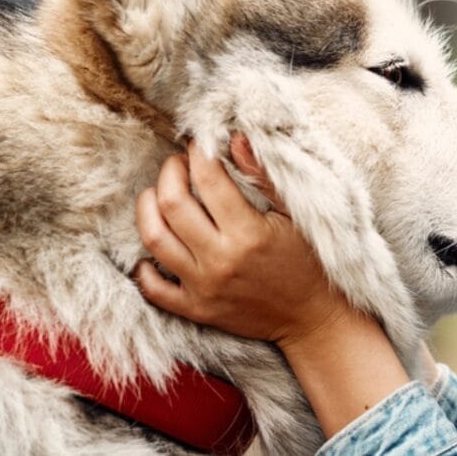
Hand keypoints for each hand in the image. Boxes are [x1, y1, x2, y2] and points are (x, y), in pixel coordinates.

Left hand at [134, 135, 350, 347]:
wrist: (313, 317)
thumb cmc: (309, 262)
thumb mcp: (295, 215)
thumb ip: (264, 177)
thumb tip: (236, 138)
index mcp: (248, 233)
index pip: (209, 179)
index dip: (199, 153)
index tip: (200, 144)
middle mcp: (221, 260)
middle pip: (171, 204)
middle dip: (170, 173)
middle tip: (178, 164)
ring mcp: (204, 287)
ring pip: (153, 239)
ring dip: (147, 208)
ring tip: (158, 195)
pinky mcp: (196, 310)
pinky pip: (153, 288)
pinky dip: (143, 267)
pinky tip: (155, 246)